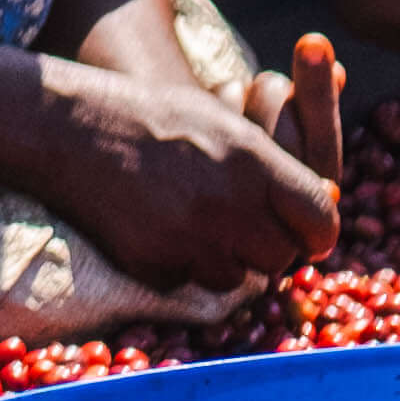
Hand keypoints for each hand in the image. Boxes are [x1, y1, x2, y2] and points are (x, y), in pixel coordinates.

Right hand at [36, 52, 343, 287]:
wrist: (68, 126)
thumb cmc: (152, 117)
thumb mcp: (222, 120)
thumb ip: (273, 163)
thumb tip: (330, 196)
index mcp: (250, 159)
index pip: (319, 216)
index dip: (318, 230)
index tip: (307, 233)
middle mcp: (226, 202)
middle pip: (282, 257)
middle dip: (270, 248)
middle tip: (244, 228)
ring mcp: (188, 237)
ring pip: (238, 278)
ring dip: (226, 260)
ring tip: (197, 224)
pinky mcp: (153, 263)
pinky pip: (188, 283)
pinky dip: (181, 266)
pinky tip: (160, 230)